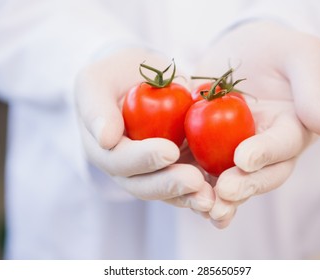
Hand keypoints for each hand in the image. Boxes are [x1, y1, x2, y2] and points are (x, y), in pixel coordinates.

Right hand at [75, 48, 213, 212]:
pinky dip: (205, 188)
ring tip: (213, 199)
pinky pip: (188, 182)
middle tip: (195, 181)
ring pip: (169, 191)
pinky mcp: (175, 167)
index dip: (143, 159)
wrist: (140, 79)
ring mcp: (152, 171)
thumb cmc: (115, 77)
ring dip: (190, 197)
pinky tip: (223, 192)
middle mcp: (127, 168)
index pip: (120, 160)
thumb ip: (96, 108)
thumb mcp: (97, 81)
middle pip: (145, 185)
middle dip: (170, 185)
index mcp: (104, 150)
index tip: (169, 151)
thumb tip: (105, 139)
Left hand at [193, 21, 319, 227]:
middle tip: (225, 191)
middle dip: (244, 185)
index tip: (244, 158)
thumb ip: (313, 90)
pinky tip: (182, 197)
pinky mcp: (209, 149)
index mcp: (292, 129)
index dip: (265, 153)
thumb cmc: (277, 50)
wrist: (242, 50)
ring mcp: (237, 152)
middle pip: (260, 174)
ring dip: (219, 198)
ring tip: (205, 208)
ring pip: (232, 181)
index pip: (283, 145)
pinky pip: (203, 170)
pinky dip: (194, 185)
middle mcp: (267, 149)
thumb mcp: (302, 55)